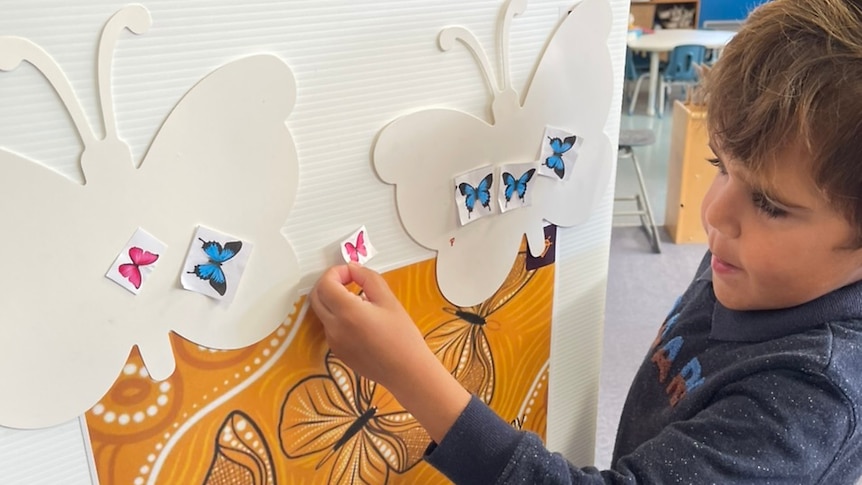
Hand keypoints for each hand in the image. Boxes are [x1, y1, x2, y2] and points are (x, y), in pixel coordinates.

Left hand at [309, 263, 430, 390]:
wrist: (407, 372)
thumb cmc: (403, 337)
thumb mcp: (389, 300)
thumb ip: (368, 278)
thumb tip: (353, 269)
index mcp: (348, 312)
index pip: (325, 284)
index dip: (335, 272)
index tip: (350, 272)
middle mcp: (335, 328)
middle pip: (316, 297)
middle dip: (329, 284)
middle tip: (348, 281)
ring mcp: (334, 342)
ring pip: (322, 312)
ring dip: (332, 300)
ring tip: (358, 301)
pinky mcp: (337, 352)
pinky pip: (330, 327)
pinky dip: (337, 317)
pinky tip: (360, 320)